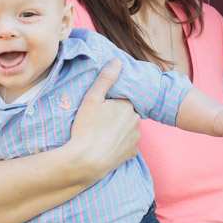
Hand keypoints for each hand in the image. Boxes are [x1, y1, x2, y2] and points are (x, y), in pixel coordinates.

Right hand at [68, 60, 142, 182]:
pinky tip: (107, 145)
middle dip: (116, 115)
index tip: (100, 108)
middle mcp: (136, 120)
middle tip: (98, 121)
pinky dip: (119, 144)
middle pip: (126, 113)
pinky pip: (127, 144)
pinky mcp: (131, 153)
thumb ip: (105, 79)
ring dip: (119, 129)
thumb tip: (117, 61)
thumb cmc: (86, 128)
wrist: (87, 161)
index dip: (110, 103)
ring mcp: (135, 138)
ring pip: (128, 128)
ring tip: (101, 134)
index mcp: (127, 105)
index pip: (122, 99)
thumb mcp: (91, 99)